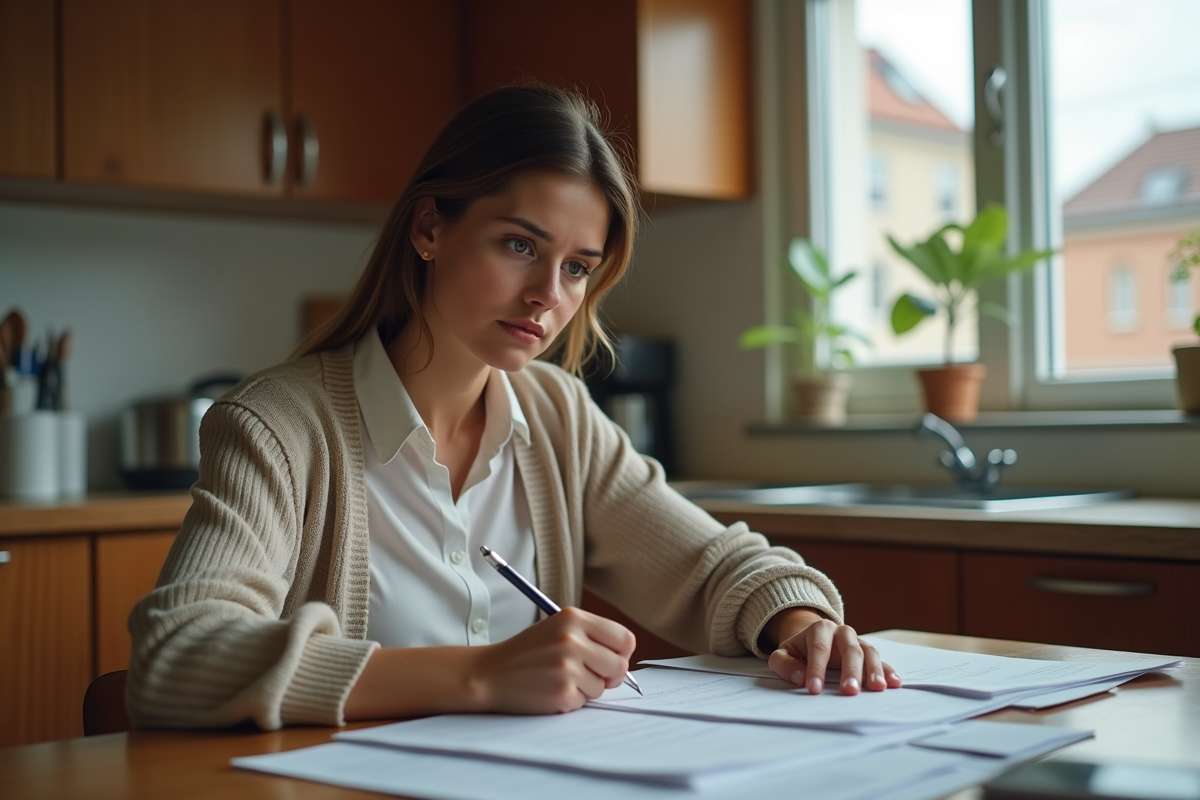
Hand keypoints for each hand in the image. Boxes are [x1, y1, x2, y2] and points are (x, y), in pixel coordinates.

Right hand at [469, 607, 635, 713]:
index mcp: (574, 618)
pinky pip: (585, 702)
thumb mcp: (557, 628)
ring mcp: (567, 667)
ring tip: (560, 678)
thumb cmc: (527, 652)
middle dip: (608, 675)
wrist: (489, 673)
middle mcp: (572, 640)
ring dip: (587, 688)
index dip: (621, 653)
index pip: (625, 639)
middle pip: (619, 666)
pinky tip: (551, 689)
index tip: (609, 658)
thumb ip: (591, 637)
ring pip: (603, 687)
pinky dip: (572, 700)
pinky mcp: (562, 692)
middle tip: (587, 674)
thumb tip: (625, 661)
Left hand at [765, 609, 901, 695]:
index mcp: (819, 629)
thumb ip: (784, 663)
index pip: (819, 649)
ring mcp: (858, 642)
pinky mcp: (869, 653)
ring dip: (874, 671)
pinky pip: (881, 660)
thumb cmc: (799, 650)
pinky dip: (888, 671)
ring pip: (869, 653)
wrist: (816, 638)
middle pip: (849, 650)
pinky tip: (894, 683)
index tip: (814, 689)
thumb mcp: (784, 653)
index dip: (817, 669)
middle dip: (850, 671)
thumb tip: (799, 677)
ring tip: (877, 688)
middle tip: (850, 691)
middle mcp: (842, 632)